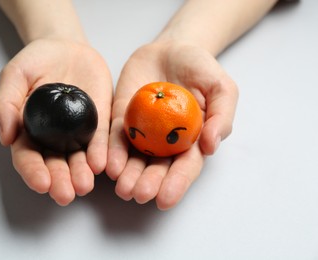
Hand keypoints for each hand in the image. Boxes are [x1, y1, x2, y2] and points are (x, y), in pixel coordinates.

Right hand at [0, 39, 112, 205]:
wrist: (66, 47)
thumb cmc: (35, 61)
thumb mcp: (14, 76)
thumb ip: (6, 103)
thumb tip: (5, 136)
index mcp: (29, 131)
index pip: (28, 157)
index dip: (33, 172)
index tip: (41, 183)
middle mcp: (53, 138)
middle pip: (55, 164)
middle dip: (60, 180)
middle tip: (65, 194)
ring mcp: (77, 132)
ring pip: (78, 158)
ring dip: (81, 174)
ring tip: (84, 186)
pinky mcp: (98, 122)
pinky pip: (100, 139)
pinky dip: (100, 152)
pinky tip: (102, 164)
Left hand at [106, 41, 237, 209]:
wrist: (171, 48)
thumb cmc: (200, 69)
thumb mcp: (222, 88)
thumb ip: (221, 116)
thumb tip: (210, 146)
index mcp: (191, 140)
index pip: (184, 167)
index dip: (176, 184)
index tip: (165, 199)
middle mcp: (166, 141)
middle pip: (156, 168)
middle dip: (147, 183)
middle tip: (138, 194)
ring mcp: (142, 132)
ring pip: (134, 159)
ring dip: (127, 175)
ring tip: (122, 188)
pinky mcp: (122, 119)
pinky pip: (115, 137)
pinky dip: (111, 151)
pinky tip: (107, 164)